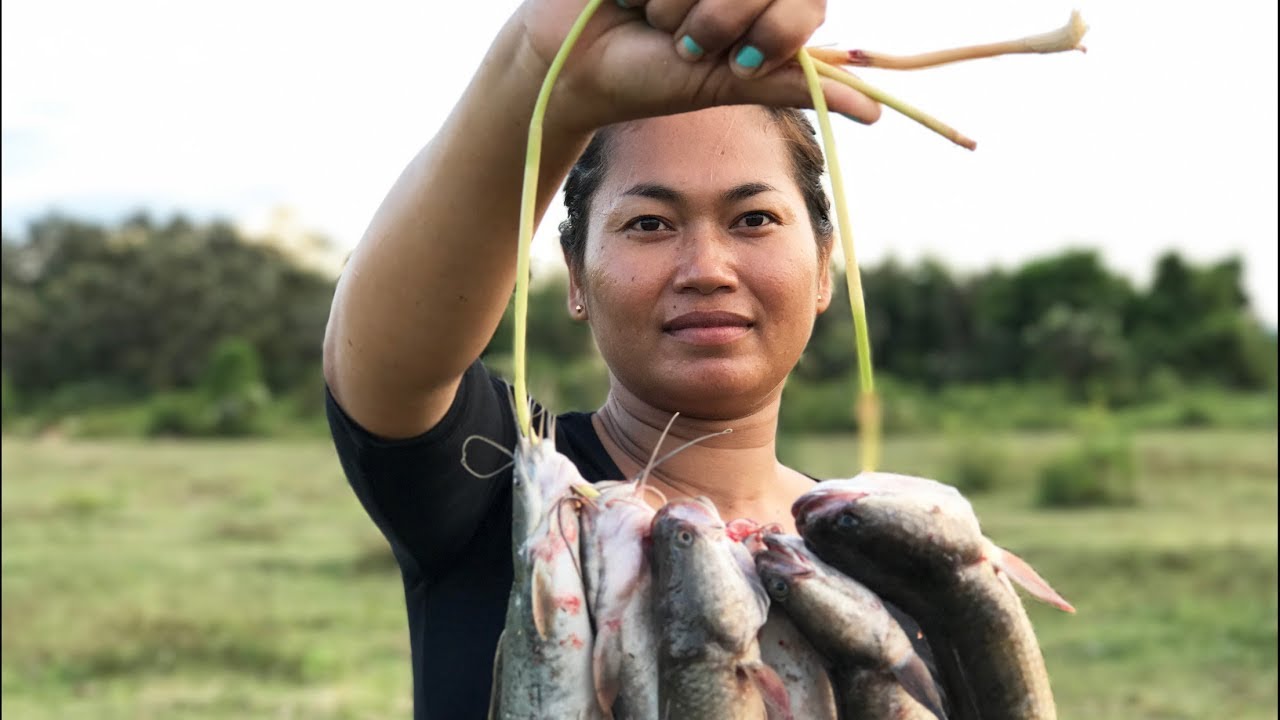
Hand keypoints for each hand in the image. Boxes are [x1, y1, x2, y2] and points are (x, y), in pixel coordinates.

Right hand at [515, 0, 880, 132]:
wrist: (576, 67)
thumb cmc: (652, 75)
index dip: (773, 28)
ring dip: (677, 7)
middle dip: (721, 22)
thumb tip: (873, 111)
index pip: (802, 0)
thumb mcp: (730, 81)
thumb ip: (796, 82)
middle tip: (687, 43)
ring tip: (653, 17)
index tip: (738, 59)